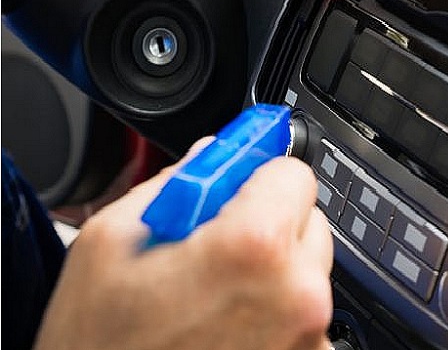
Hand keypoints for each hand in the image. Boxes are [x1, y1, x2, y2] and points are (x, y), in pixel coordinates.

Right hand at [33, 140, 332, 349]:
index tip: (233, 191)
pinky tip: (224, 331)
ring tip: (208, 303)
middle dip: (264, 227)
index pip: (293, 172)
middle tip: (208, 256)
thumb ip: (176, 183)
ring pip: (306, 272)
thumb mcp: (109, 243)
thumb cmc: (98, 349)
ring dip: (271, 275)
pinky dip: (275, 317)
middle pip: (307, 221)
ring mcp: (310, 336)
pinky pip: (304, 317)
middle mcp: (299, 293)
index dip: (254, 178)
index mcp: (255, 246)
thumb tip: (214, 155)